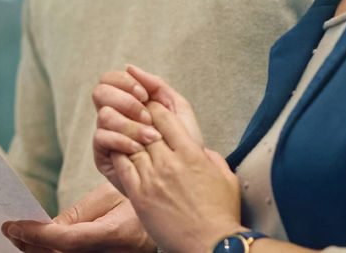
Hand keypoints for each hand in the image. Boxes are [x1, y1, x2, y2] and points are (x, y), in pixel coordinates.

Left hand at [0, 183, 154, 251]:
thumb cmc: (136, 201)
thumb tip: (46, 227)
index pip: (66, 241)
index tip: (14, 225)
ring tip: (19, 236)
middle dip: (31, 245)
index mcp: (116, 234)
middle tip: (10, 229)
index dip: (37, 235)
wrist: (163, 216)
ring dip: (38, 251)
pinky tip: (38, 244)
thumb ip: (77, 214)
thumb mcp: (108, 197)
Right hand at [93, 67, 202, 190]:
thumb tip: (130, 67)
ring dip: (129, 123)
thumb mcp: (177, 110)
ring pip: (103, 115)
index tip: (145, 95)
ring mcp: (107, 134)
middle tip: (146, 116)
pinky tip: (139, 147)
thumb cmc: (182, 144)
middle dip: (125, 101)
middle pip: (100, 92)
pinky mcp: (103, 155)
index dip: (124, 82)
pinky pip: (101, 138)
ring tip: (150, 137)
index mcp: (127, 100)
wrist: (186, 179)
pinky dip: (122, 139)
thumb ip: (157, 85)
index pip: (110, 79)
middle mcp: (113, 114)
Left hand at [112, 103, 241, 252]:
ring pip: (131, 145)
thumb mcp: (226, 177)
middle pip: (145, 128)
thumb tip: (201, 150)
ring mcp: (153, 178)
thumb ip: (211, 157)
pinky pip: (122, 166)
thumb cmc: (222, 214)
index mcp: (192, 153)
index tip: (151, 107)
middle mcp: (170, 162)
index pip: (165, 117)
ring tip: (125, 133)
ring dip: (127, 137)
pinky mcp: (140, 195)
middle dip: (139, 119)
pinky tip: (119, 152)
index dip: (155, 108)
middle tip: (134, 116)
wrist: (212, 243)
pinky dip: (119, 155)